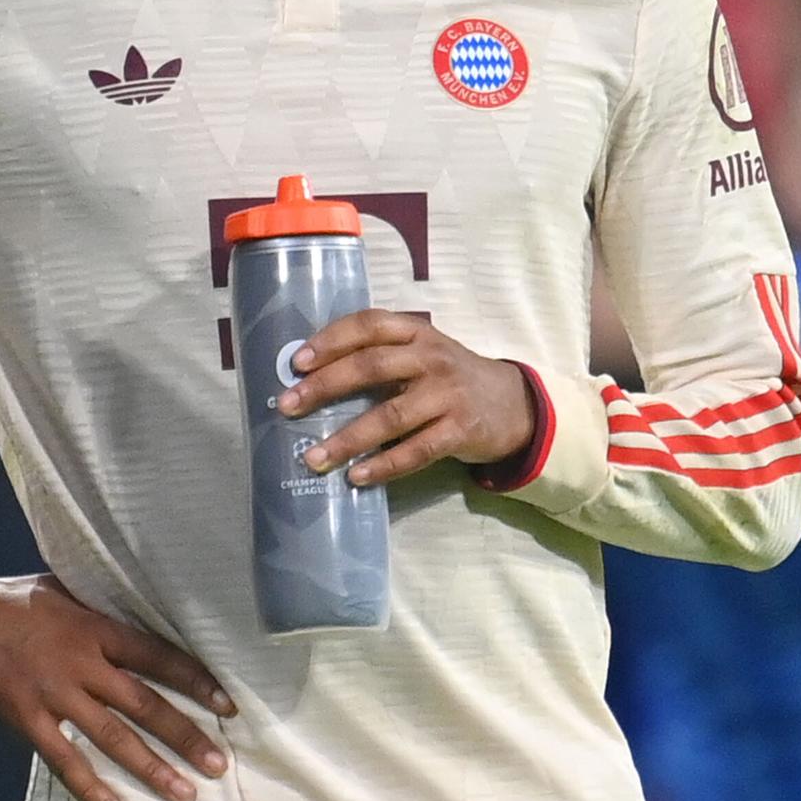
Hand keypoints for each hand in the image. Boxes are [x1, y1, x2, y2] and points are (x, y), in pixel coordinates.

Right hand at [0, 576, 234, 800]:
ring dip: (152, 767)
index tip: (228, 706)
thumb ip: (97, 610)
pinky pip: (63, 759)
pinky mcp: (24, 717)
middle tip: (219, 765)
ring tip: (184, 793)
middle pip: (145, 703)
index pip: (158, 656)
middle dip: (186, 735)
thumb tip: (139, 615)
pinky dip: (89, 787)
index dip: (196, 681)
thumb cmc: (5, 600)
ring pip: (113, 736)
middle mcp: (82, 661)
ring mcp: (53, 692)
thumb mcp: (60, 590)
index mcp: (95, 627)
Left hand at [277, 311, 537, 486]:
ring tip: (313, 458)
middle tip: (287, 406)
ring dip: (347, 439)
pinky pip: (416, 451)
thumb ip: (380, 357)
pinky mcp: (461, 431)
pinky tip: (356, 476)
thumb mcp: (422, 353)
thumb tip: (311, 378)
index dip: (331, 339)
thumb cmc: (449, 378)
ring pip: (390, 416)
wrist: (512, 404)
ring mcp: (448, 395)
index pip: (369, 324)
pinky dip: (384, 465)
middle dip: (325, 386)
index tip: (297, 362)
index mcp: (416, 332)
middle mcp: (432, 358)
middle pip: (372, 366)